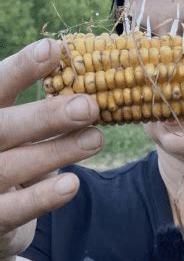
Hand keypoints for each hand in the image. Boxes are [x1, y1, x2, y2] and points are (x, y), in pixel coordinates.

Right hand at [0, 39, 102, 259]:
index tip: (54, 50)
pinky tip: (72, 184)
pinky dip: (42, 197)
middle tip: (89, 106)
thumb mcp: (25, 129)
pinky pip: (13, 209)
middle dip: (46, 115)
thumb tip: (97, 83)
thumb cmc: (16, 157)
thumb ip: (48, 109)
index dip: (21, 67)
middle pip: (2, 126)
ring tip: (96, 139)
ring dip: (56, 152)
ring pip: (11, 166)